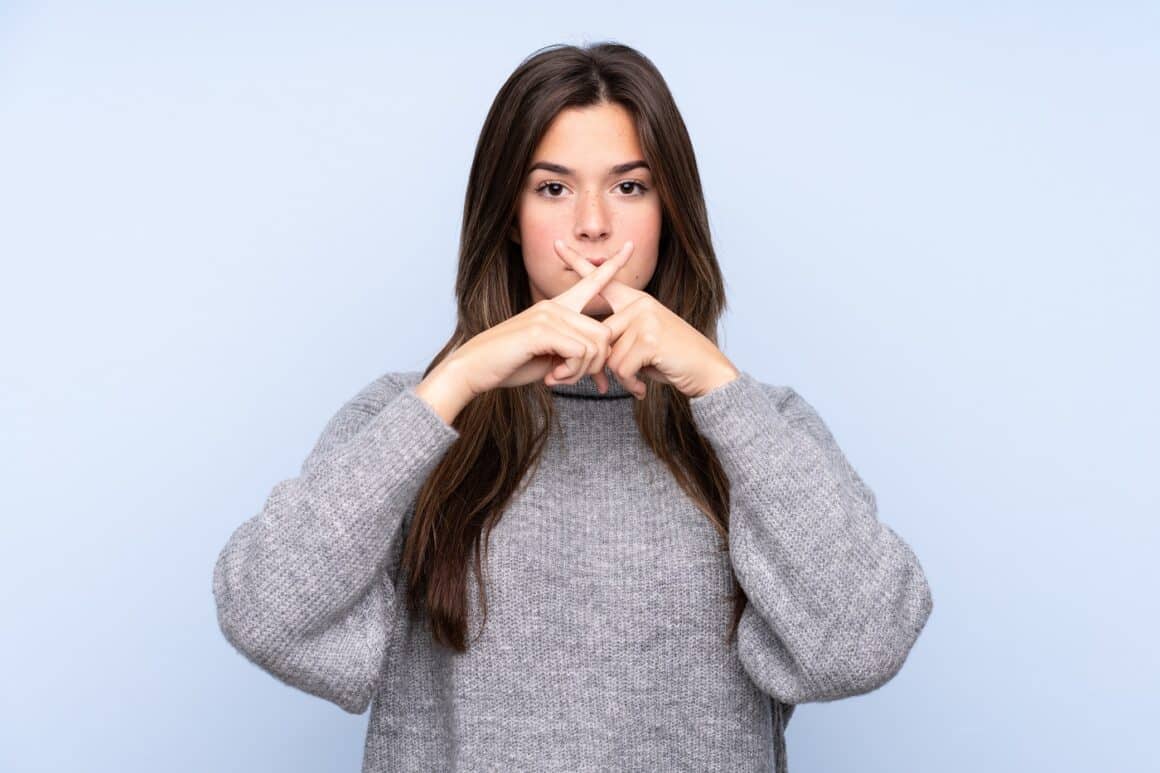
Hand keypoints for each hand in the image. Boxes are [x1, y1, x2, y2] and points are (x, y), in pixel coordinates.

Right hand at [443, 242, 634, 397]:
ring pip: (595, 345)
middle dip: (595, 365)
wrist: (476, 368)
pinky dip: (572, 373)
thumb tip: (599, 366)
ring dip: (581, 372)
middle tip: (572, 379)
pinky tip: (552, 378)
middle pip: (604, 332)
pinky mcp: (541, 329)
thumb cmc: (510, 364)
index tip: (629, 246)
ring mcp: (548, 314)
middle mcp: (555, 305)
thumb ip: (574, 354)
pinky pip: (580, 353)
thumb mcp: (549, 358)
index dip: (612, 266)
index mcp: (557, 307)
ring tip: (559, 378)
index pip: (591, 281)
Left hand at [553, 239, 740, 398]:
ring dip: (622, 377)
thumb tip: (590, 351)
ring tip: (640, 379)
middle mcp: (639, 304)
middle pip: (600, 337)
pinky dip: (629, 383)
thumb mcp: (641, 343)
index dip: (577, 263)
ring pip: (609, 356)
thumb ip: (618, 339)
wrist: (707, 370)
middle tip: (621, 379)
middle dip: (604, 366)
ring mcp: (645, 318)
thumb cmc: (671, 359)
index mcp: (635, 300)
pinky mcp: (649, 338)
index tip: (556, 245)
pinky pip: (621, 368)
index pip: (602, 281)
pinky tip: (642, 386)